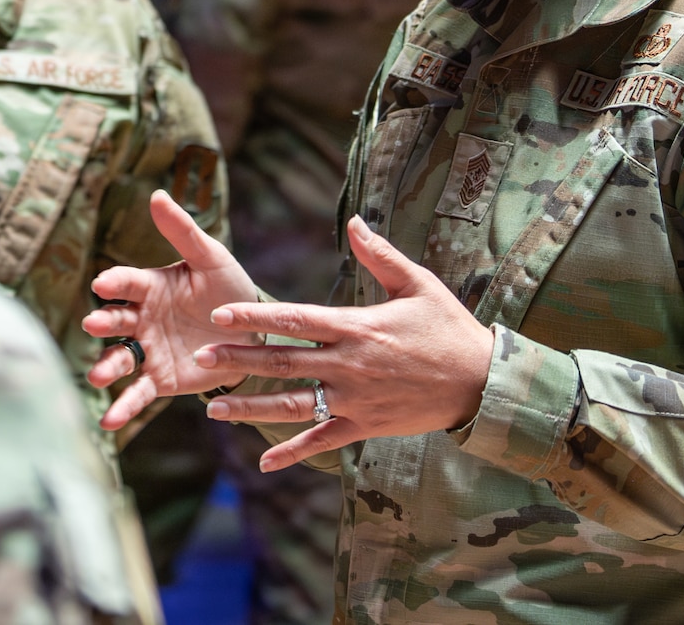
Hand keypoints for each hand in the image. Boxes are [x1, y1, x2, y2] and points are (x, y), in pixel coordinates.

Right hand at [80, 190, 260, 429]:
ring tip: (97, 377)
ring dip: (106, 366)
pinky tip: (109, 421)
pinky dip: (123, 406)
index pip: (127, 282)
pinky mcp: (160, 380)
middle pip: (116, 320)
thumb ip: (184, 232)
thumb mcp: (211, 259)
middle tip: (94, 323)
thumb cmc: (228, 291)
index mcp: (151, 286)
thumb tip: (157, 194)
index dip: (115, 282)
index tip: (104, 283)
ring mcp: (148, 350)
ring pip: (120, 358)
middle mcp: (142, 318)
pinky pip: (138, 392)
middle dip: (103, 321)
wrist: (254, 337)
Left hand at [193, 215, 493, 471]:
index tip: (220, 314)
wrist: (483, 383)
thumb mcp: (419, 284)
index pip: (294, 319)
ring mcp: (356, 399)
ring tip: (213, 408)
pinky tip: (263, 462)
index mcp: (356, 327)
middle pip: (283, 361)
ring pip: (294, 405)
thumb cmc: (449, 328)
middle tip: (200, 356)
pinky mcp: (366, 426)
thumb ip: (381, 256)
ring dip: (252, 407)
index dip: (255, 317)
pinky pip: (323, 440)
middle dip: (238, 359)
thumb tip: (356, 222)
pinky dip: (293, 451)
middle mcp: (349, 364)